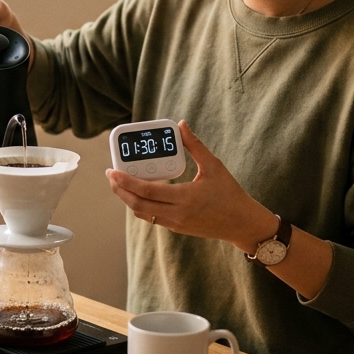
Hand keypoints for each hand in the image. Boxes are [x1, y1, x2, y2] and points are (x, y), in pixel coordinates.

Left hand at [105, 121, 277, 252]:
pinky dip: (140, 205)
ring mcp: (175, 223)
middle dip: (120, 190)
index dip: (126, 181)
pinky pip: (151, 217)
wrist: (242, 224)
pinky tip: (137, 192)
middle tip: (111, 175)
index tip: (113, 171)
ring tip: (120, 183)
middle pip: (137, 204)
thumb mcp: (214, 166)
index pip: (146, 191)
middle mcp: (177, 213)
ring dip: (128, 199)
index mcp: (185, 198)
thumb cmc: (230, 193)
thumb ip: (195, 145)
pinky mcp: (176, 227)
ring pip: (142, 213)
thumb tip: (181, 125)